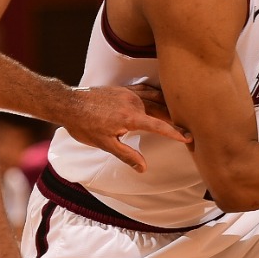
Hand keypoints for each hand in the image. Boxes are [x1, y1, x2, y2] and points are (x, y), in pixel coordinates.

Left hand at [66, 83, 190, 172]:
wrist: (69, 105)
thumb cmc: (84, 126)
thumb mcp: (105, 144)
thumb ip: (127, 156)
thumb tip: (143, 168)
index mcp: (131, 117)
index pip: (159, 126)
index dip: (175, 133)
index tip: (188, 138)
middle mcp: (133, 102)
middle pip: (161, 110)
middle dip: (176, 119)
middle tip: (189, 127)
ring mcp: (128, 93)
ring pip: (155, 98)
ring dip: (168, 106)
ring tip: (181, 113)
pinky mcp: (123, 89)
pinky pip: (145, 90)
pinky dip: (156, 94)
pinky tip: (161, 97)